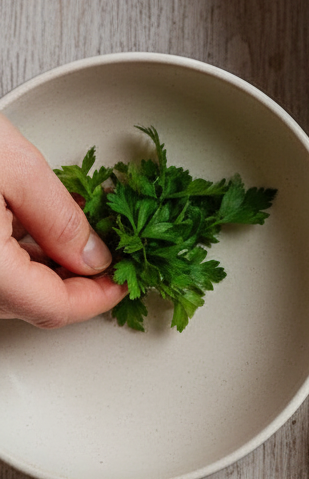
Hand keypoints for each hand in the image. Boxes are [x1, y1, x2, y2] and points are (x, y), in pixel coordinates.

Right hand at [0, 114, 125, 326]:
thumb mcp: (16, 168)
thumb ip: (60, 220)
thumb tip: (94, 257)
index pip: (54, 309)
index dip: (99, 297)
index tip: (126, 277)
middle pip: (30, 305)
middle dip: (75, 284)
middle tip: (110, 253)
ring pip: (7, 293)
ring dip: (44, 272)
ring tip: (75, 235)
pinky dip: (15, 260)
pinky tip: (32, 230)